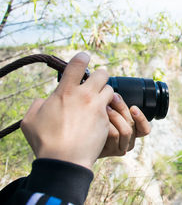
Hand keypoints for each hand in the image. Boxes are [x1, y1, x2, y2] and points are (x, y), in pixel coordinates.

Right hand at [21, 52, 113, 169]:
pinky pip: (113, 108)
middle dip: (100, 76)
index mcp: (65, 92)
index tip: (84, 57)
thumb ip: (37, 105)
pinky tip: (103, 114)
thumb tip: (44, 101)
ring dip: (106, 92)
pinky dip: (110, 108)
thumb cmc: (46, 142)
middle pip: (102, 73)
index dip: (82, 58)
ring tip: (100, 100)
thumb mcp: (30, 120)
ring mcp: (97, 107)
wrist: (65, 160)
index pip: (77, 65)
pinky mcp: (106, 119)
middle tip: (95, 83)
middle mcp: (84, 96)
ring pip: (111, 89)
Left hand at [99, 93, 150, 156]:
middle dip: (122, 108)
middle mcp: (129, 142)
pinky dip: (108, 124)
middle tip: (112, 97)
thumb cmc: (94, 123)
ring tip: (105, 107)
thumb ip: (116, 106)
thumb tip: (114, 93)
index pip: (145, 129)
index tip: (133, 107)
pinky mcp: (112, 151)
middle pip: (133, 124)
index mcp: (133, 133)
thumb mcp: (109, 112)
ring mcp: (121, 148)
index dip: (141, 118)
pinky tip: (99, 118)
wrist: (80, 140)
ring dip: (116, 116)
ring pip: (126, 130)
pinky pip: (115, 134)